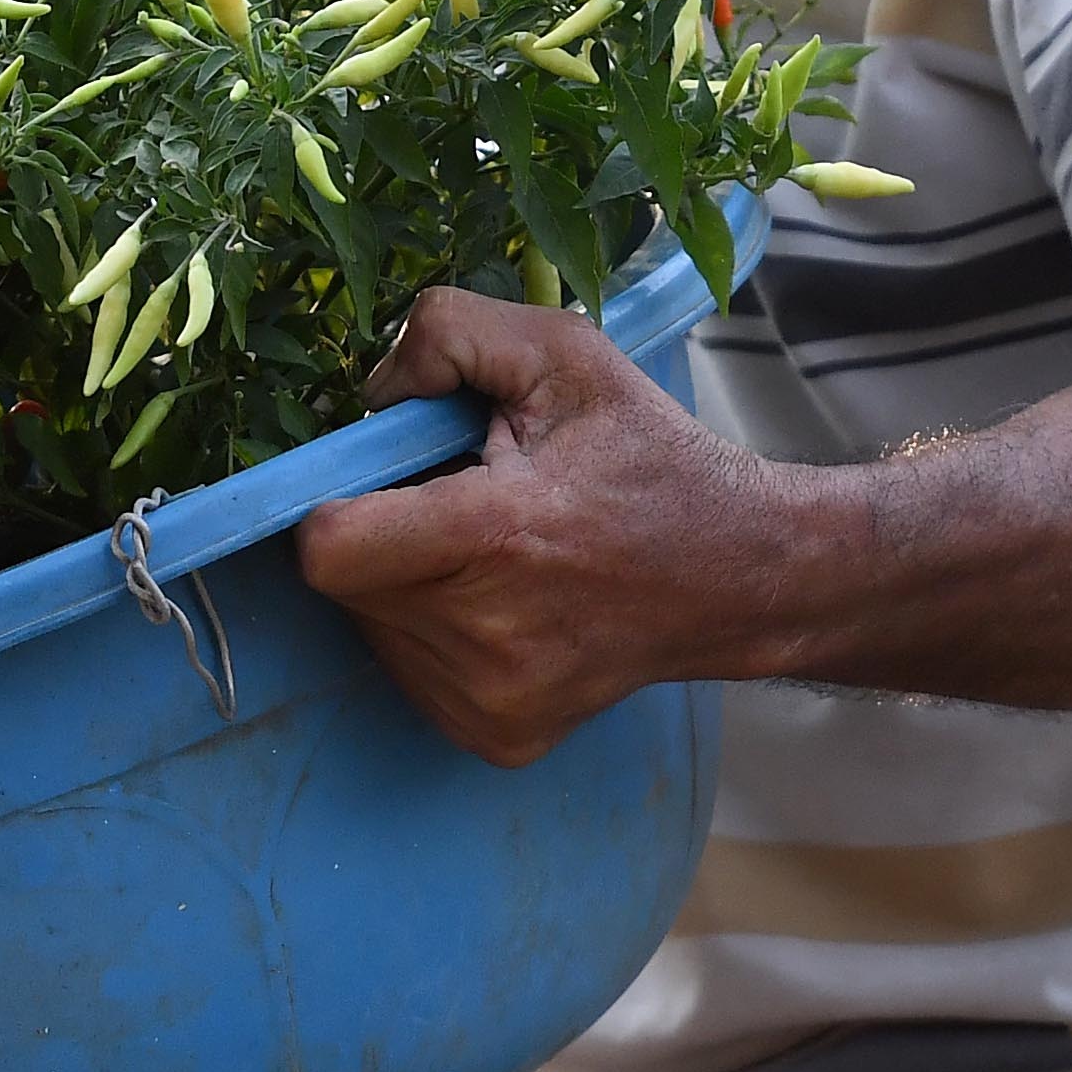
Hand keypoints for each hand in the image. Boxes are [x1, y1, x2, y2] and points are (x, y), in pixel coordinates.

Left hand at [291, 286, 817, 767]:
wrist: (742, 575)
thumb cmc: (650, 457)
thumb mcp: (563, 353)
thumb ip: (450, 333)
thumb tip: (369, 394)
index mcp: (498, 538)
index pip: (330, 550)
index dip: (331, 506)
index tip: (380, 480)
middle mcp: (488, 638)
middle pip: (347, 584)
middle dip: (383, 533)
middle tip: (463, 504)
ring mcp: (492, 700)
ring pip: (375, 629)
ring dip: (410, 584)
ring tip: (496, 555)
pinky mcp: (497, 737)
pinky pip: (411, 673)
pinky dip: (437, 632)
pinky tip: (505, 604)